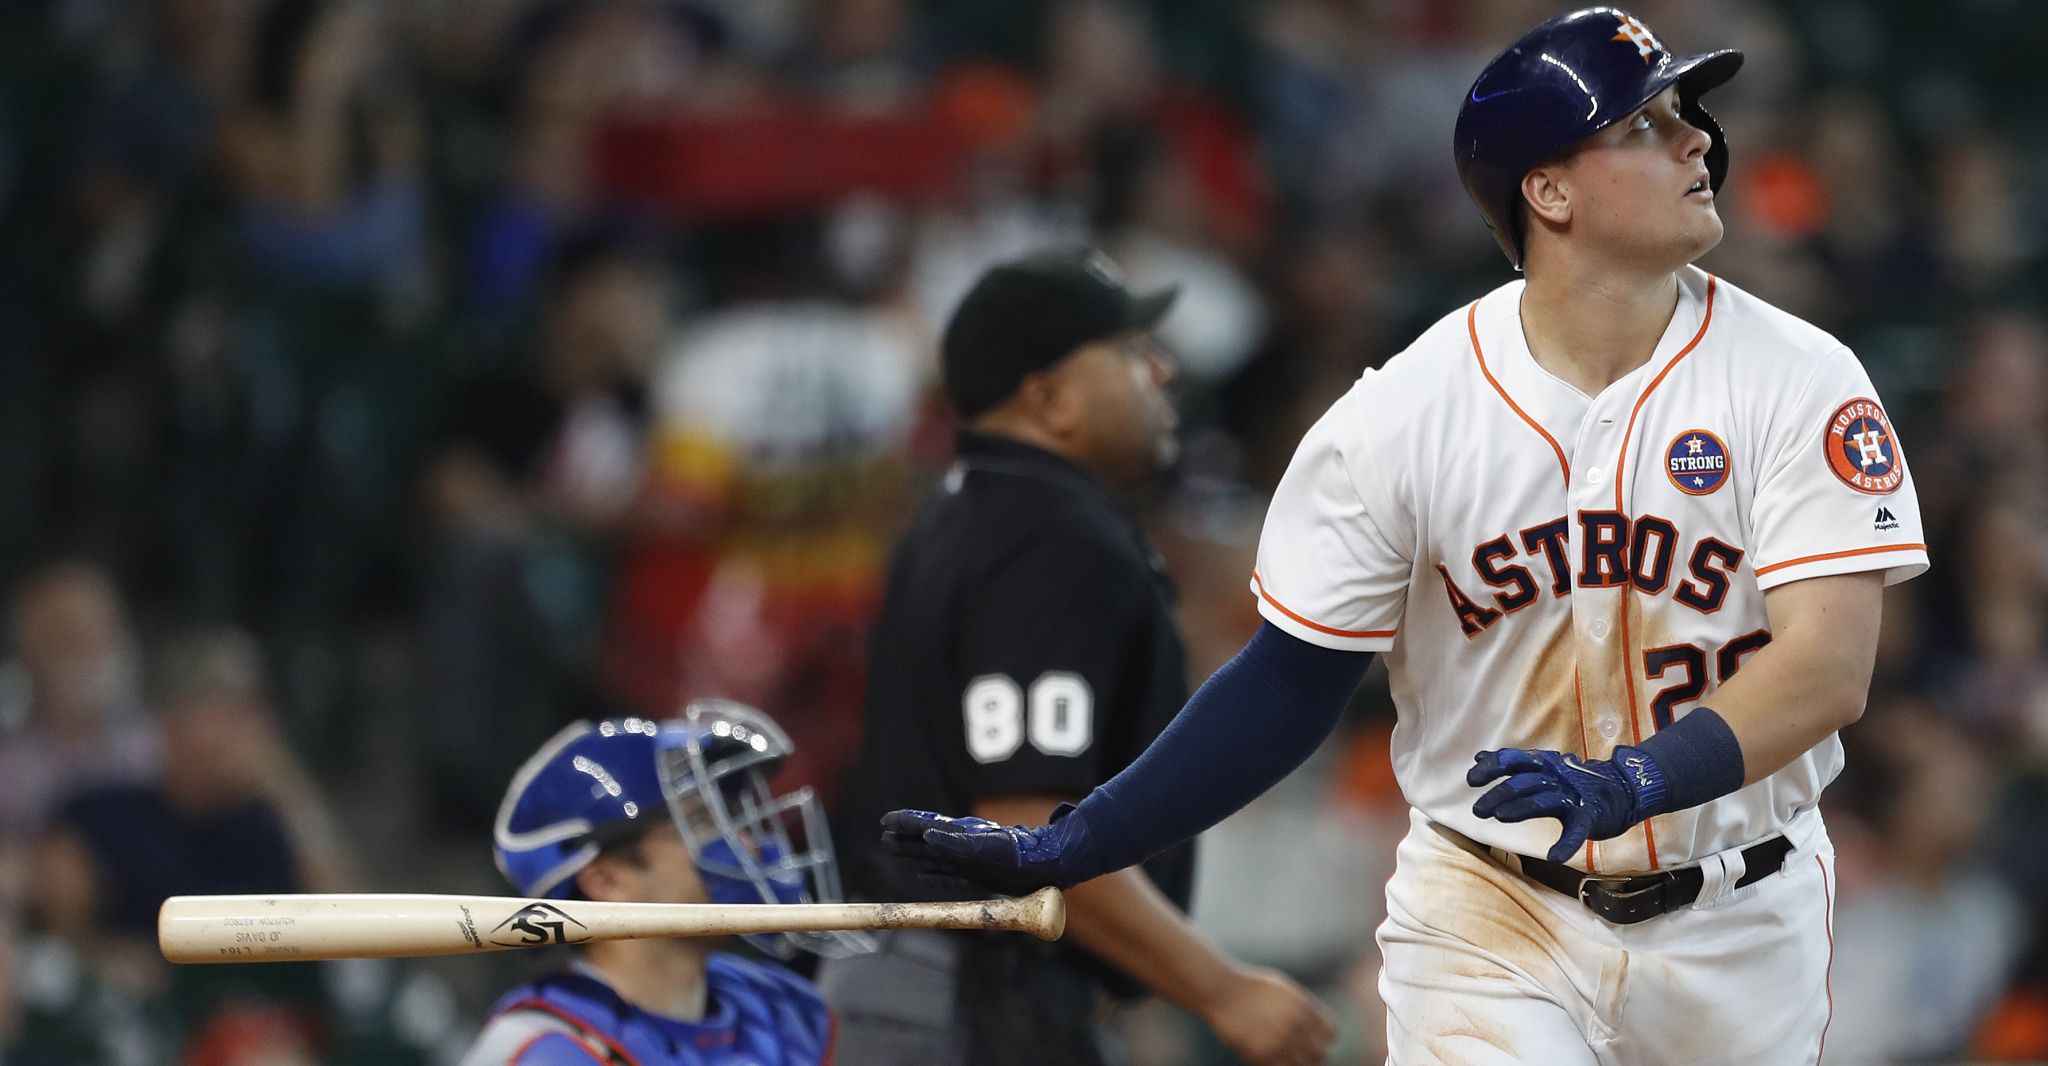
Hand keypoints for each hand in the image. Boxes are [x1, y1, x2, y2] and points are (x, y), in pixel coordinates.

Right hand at [879, 805, 1092, 894]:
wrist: (1047, 865)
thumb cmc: (1020, 854)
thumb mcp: (988, 848)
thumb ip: (958, 842)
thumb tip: (929, 833)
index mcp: (961, 836)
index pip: (926, 826)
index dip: (905, 823)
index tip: (885, 820)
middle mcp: (962, 847)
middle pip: (925, 843)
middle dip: (904, 839)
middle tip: (883, 837)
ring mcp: (969, 862)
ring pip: (932, 859)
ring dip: (913, 856)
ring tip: (895, 851)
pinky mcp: (978, 878)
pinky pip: (947, 879)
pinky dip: (931, 877)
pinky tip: (921, 877)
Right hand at [1199, 965, 1334, 1065]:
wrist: (1222, 991)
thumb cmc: (1251, 988)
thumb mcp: (1284, 990)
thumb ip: (1303, 1009)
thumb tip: (1316, 1029)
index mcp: (1303, 1007)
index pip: (1330, 1035)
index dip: (1322, 1039)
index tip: (1312, 1039)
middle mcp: (1295, 1025)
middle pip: (1320, 1054)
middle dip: (1313, 1054)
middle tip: (1300, 1051)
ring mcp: (1279, 1041)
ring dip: (1298, 1063)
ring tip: (1287, 1055)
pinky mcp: (1262, 1055)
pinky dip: (1282, 1065)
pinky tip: (1274, 1058)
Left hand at [1468, 748, 1654, 862]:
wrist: (1622, 789)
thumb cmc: (1574, 781)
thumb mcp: (1543, 767)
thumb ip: (1512, 764)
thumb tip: (1479, 758)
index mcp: (1543, 764)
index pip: (1513, 761)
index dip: (1492, 768)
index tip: (1471, 780)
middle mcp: (1556, 777)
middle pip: (1522, 783)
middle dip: (1498, 795)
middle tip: (1477, 810)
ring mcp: (1573, 796)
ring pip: (1543, 801)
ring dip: (1520, 808)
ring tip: (1500, 817)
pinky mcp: (1589, 816)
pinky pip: (1576, 831)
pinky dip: (1566, 845)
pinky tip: (1554, 856)